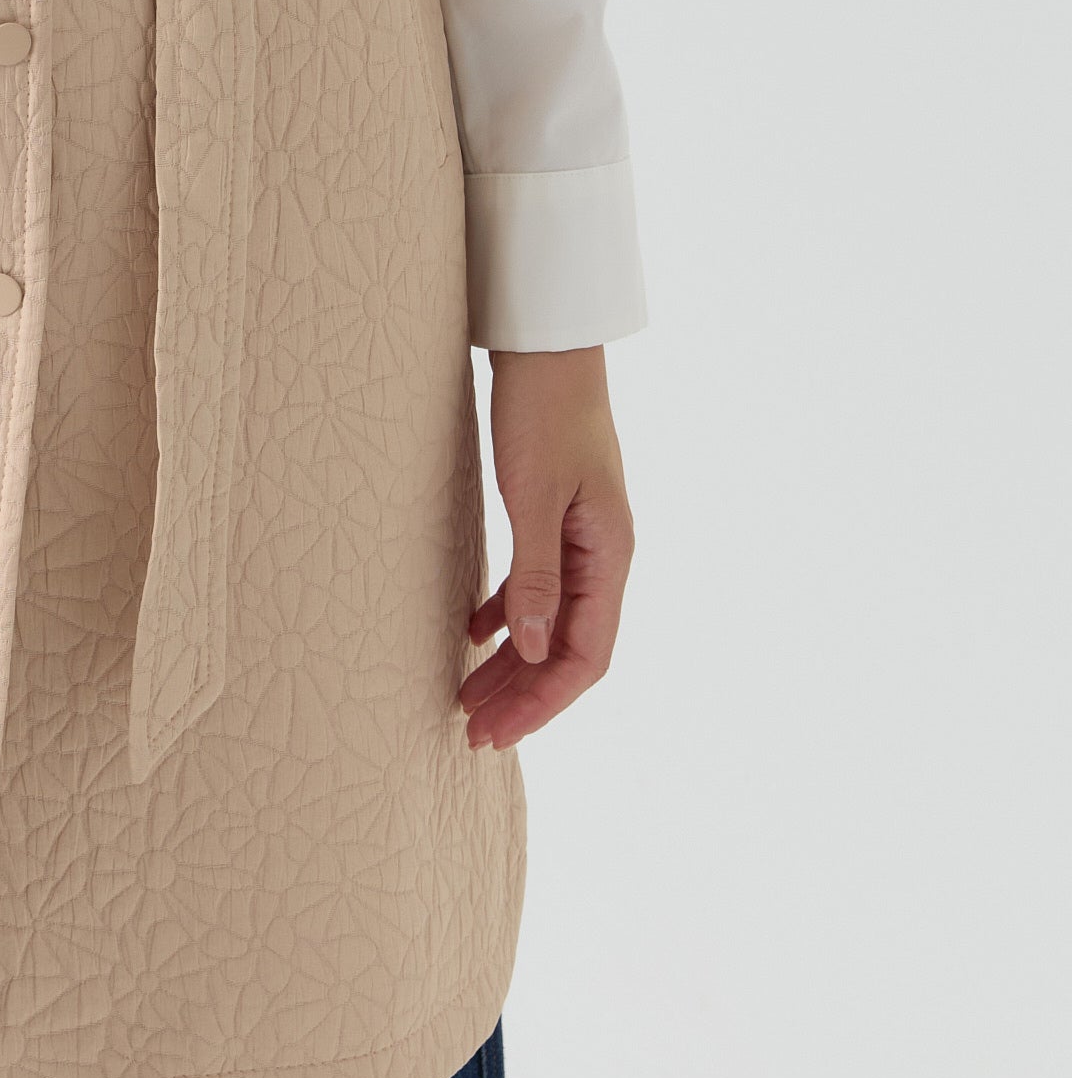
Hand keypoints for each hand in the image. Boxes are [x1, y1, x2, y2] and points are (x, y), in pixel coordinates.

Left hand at [459, 345, 632, 751]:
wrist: (545, 344)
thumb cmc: (543, 411)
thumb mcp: (533, 496)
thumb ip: (535, 574)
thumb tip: (529, 649)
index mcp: (611, 555)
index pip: (585, 655)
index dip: (542, 700)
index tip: (496, 733)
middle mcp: (604, 554)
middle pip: (567, 647)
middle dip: (522, 694)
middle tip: (471, 731)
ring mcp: (581, 537)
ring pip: (549, 621)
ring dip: (512, 662)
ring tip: (467, 697)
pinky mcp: (554, 517)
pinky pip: (535, 586)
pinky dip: (505, 615)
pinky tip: (474, 634)